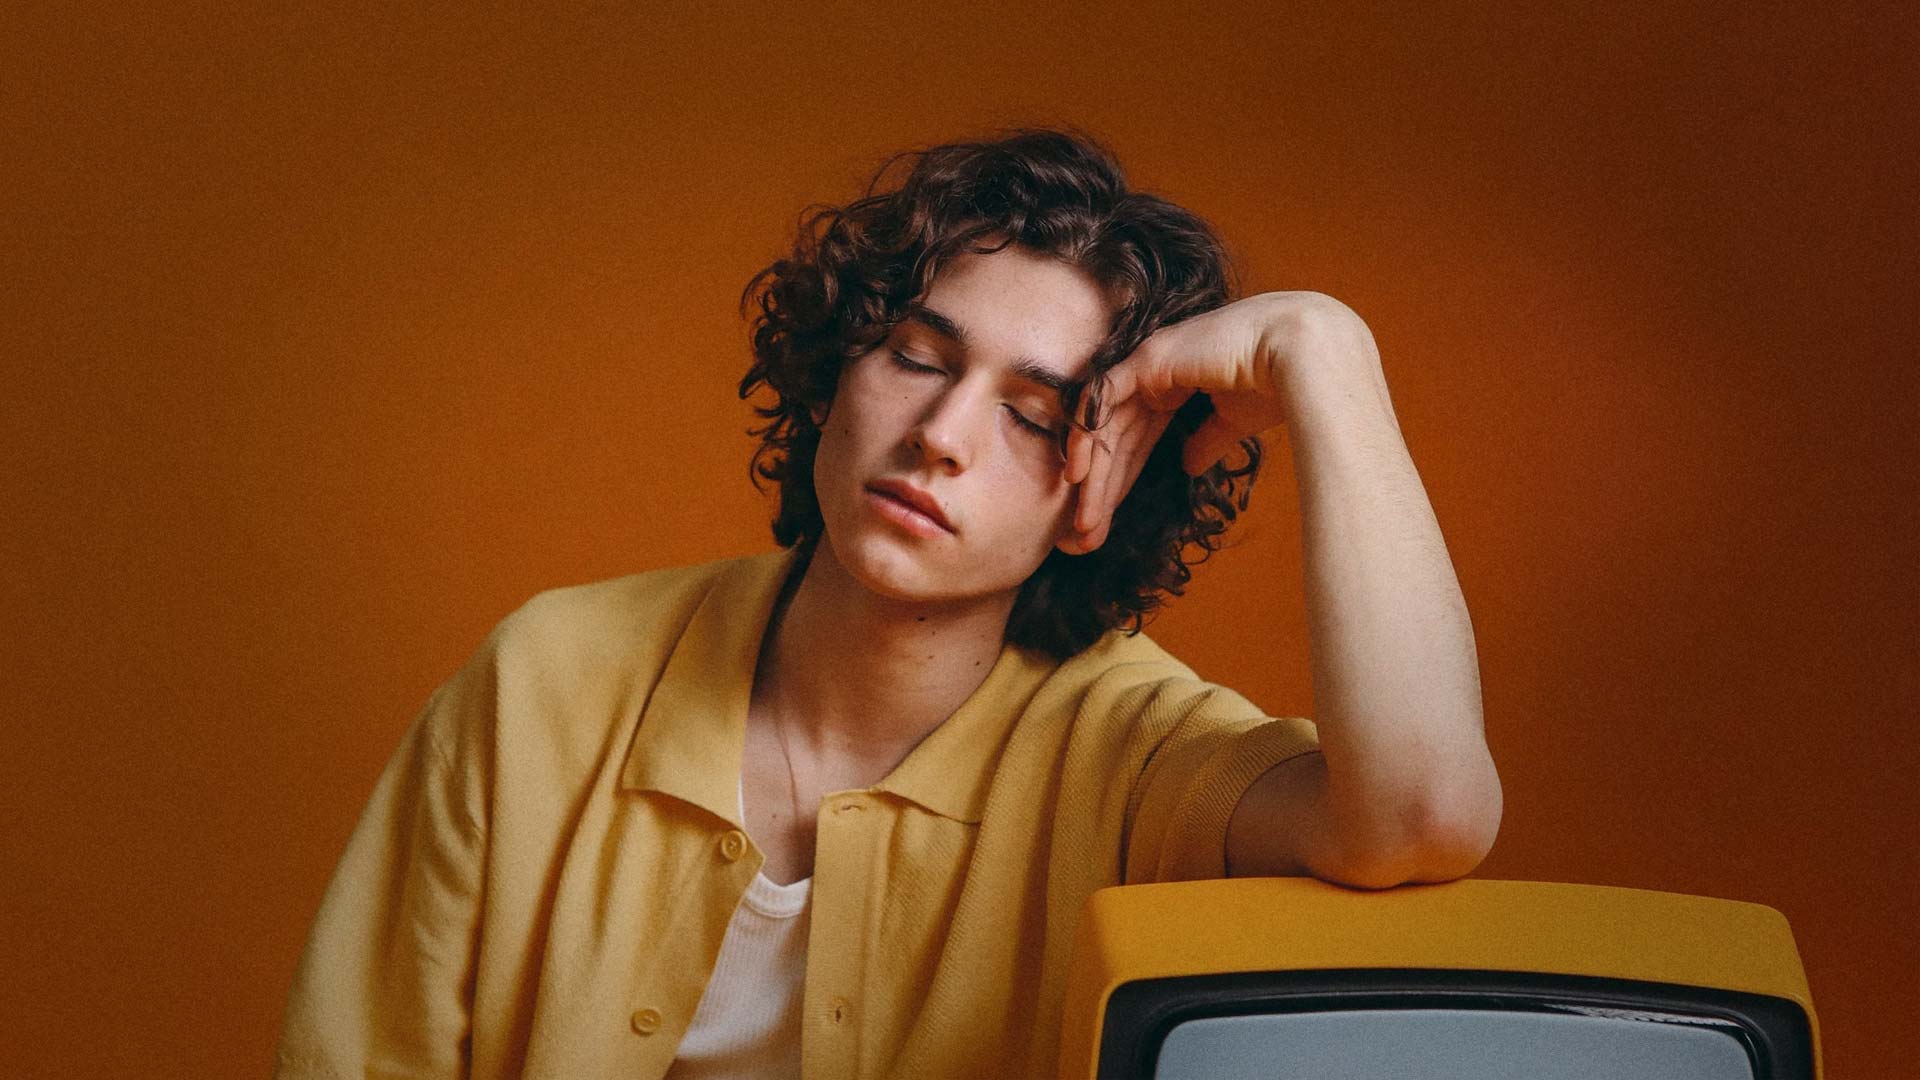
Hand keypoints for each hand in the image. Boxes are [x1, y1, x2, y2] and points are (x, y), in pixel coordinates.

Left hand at [1057, 290, 1377, 553]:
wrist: (1304, 359)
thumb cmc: (1278, 383)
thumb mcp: (1234, 422)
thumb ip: (1207, 440)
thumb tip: (1190, 463)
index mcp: (1175, 384)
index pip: (1134, 439)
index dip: (1118, 482)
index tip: (1104, 524)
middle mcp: (1155, 372)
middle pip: (1114, 439)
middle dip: (1098, 490)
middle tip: (1081, 537)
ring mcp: (1147, 363)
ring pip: (1101, 426)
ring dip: (1090, 476)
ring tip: (1080, 522)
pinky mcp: (1147, 359)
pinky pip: (1100, 399)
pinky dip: (1085, 434)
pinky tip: (1077, 473)